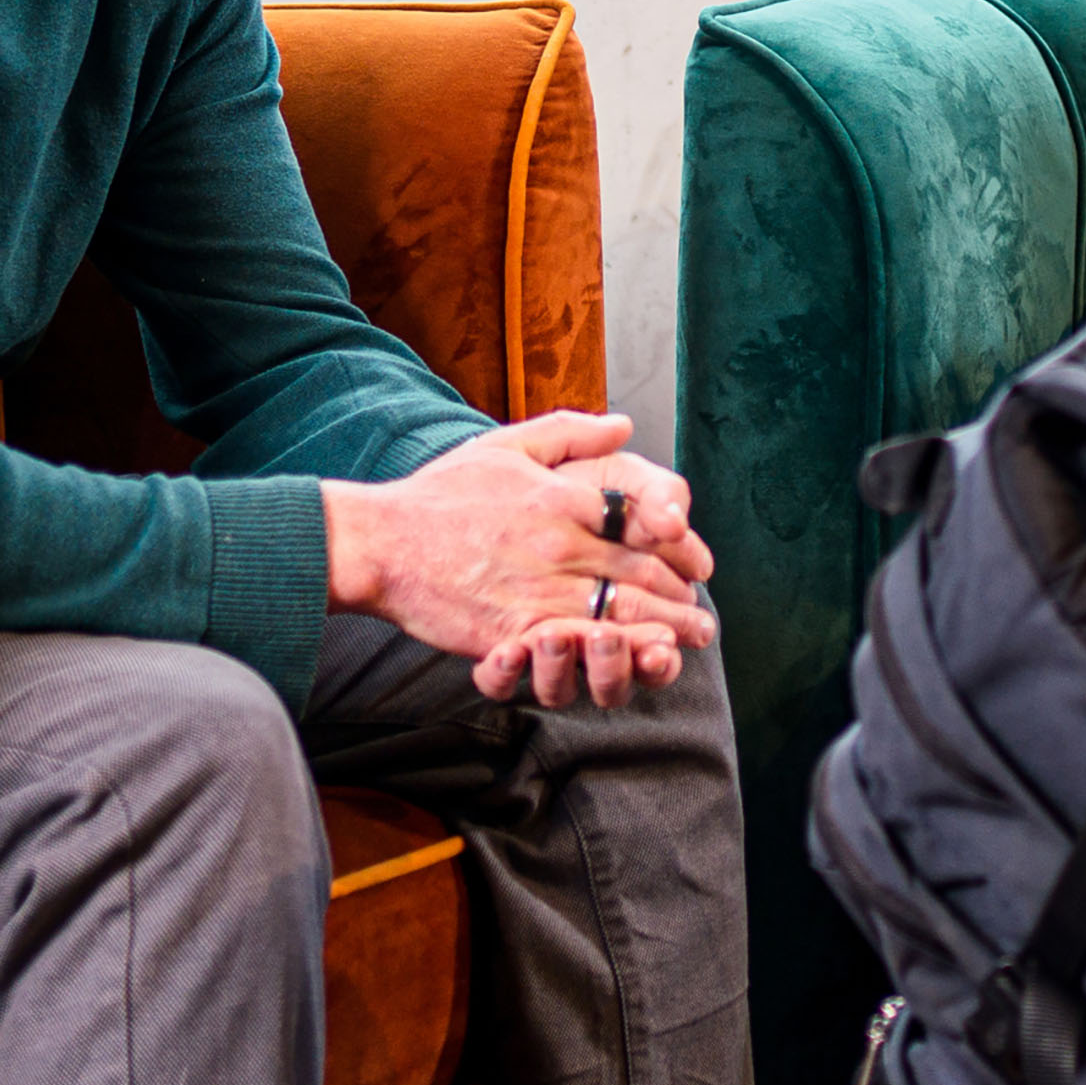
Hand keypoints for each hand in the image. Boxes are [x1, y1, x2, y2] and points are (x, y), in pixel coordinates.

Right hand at [325, 409, 714, 707]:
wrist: (380, 544)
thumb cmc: (440, 494)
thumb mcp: (506, 444)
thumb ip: (570, 432)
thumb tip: (624, 425)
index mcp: (562, 498)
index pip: (641, 521)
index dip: (677, 544)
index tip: (695, 560)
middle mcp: (558, 544)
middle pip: (641, 572)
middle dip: (681, 596)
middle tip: (705, 615)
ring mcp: (537, 589)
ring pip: (620, 612)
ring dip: (663, 629)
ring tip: (688, 643)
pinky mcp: (513, 629)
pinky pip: (578, 644)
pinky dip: (615, 652)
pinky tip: (636, 659)